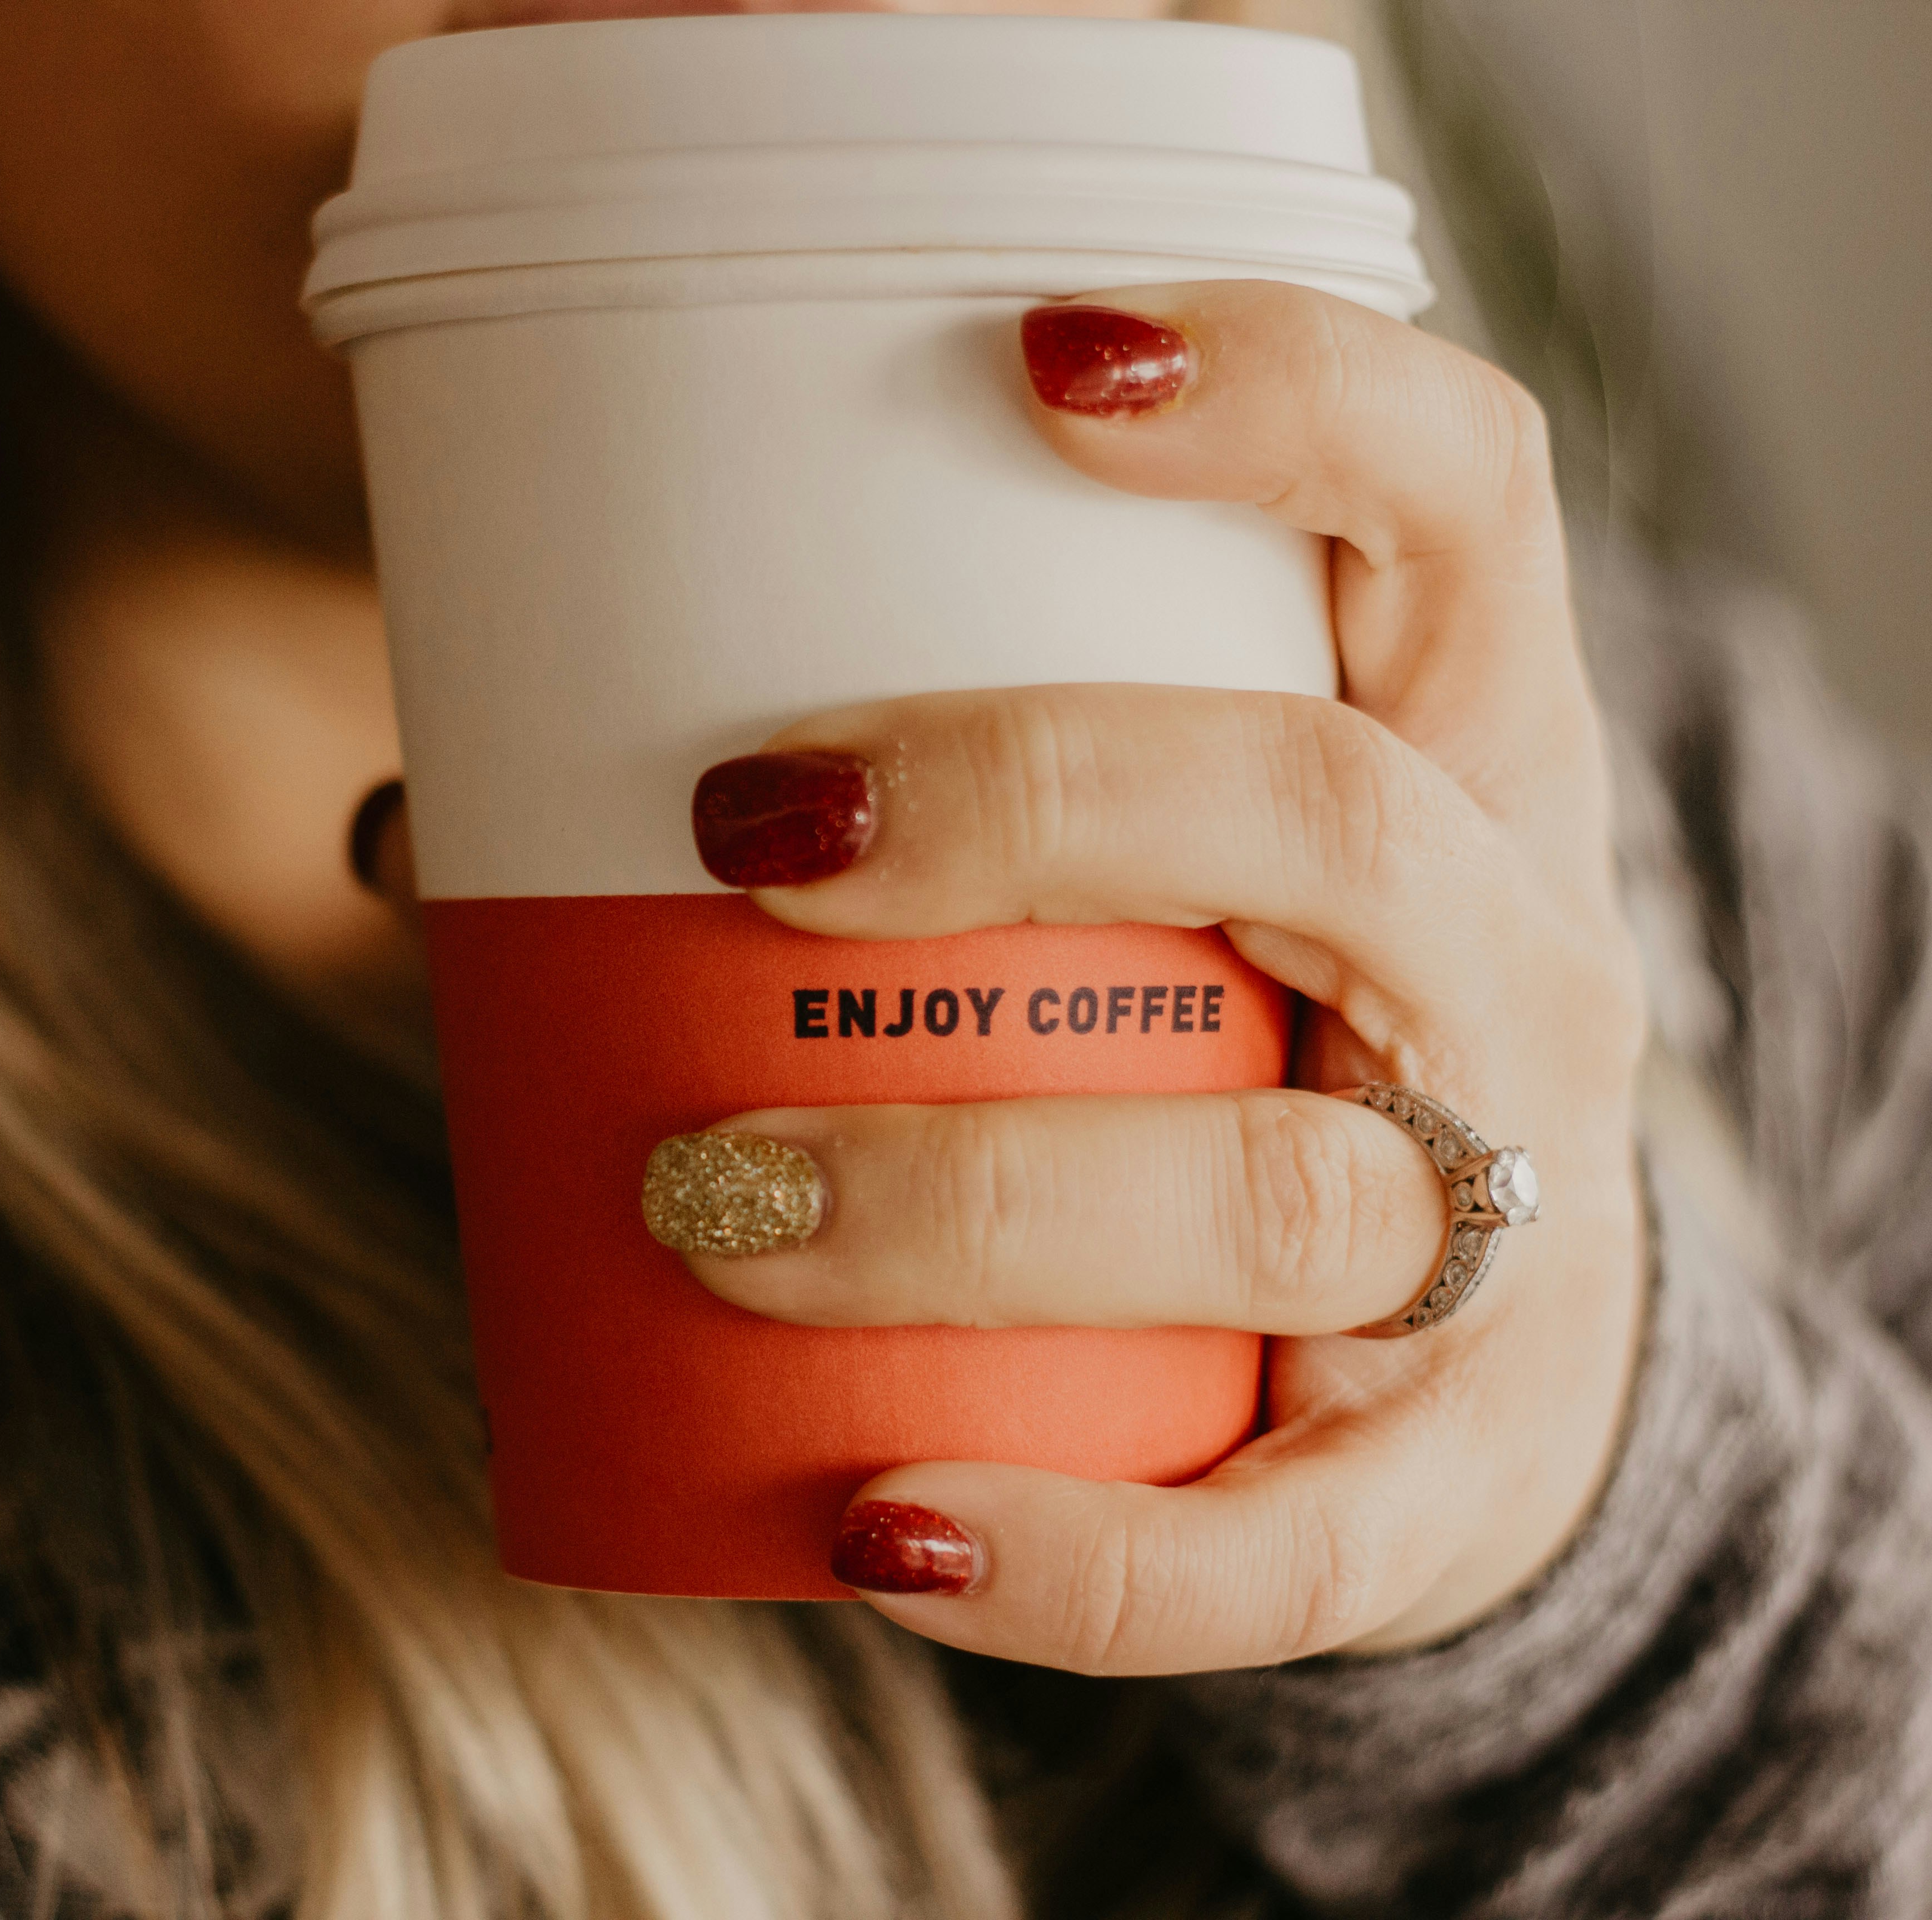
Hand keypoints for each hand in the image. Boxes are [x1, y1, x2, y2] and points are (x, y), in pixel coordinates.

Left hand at [664, 284, 1647, 1671]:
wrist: (1462, 1371)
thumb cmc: (1220, 1038)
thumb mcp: (1143, 877)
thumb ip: (857, 811)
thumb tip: (410, 827)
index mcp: (1461, 745)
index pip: (1455, 493)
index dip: (1286, 394)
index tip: (1032, 358)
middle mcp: (1521, 958)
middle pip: (1342, 822)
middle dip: (1035, 799)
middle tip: (750, 831)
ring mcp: (1511, 1228)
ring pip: (1289, 1190)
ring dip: (972, 1187)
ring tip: (709, 1203)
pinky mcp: (1451, 1477)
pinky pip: (1294, 1541)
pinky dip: (1082, 1551)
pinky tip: (882, 1530)